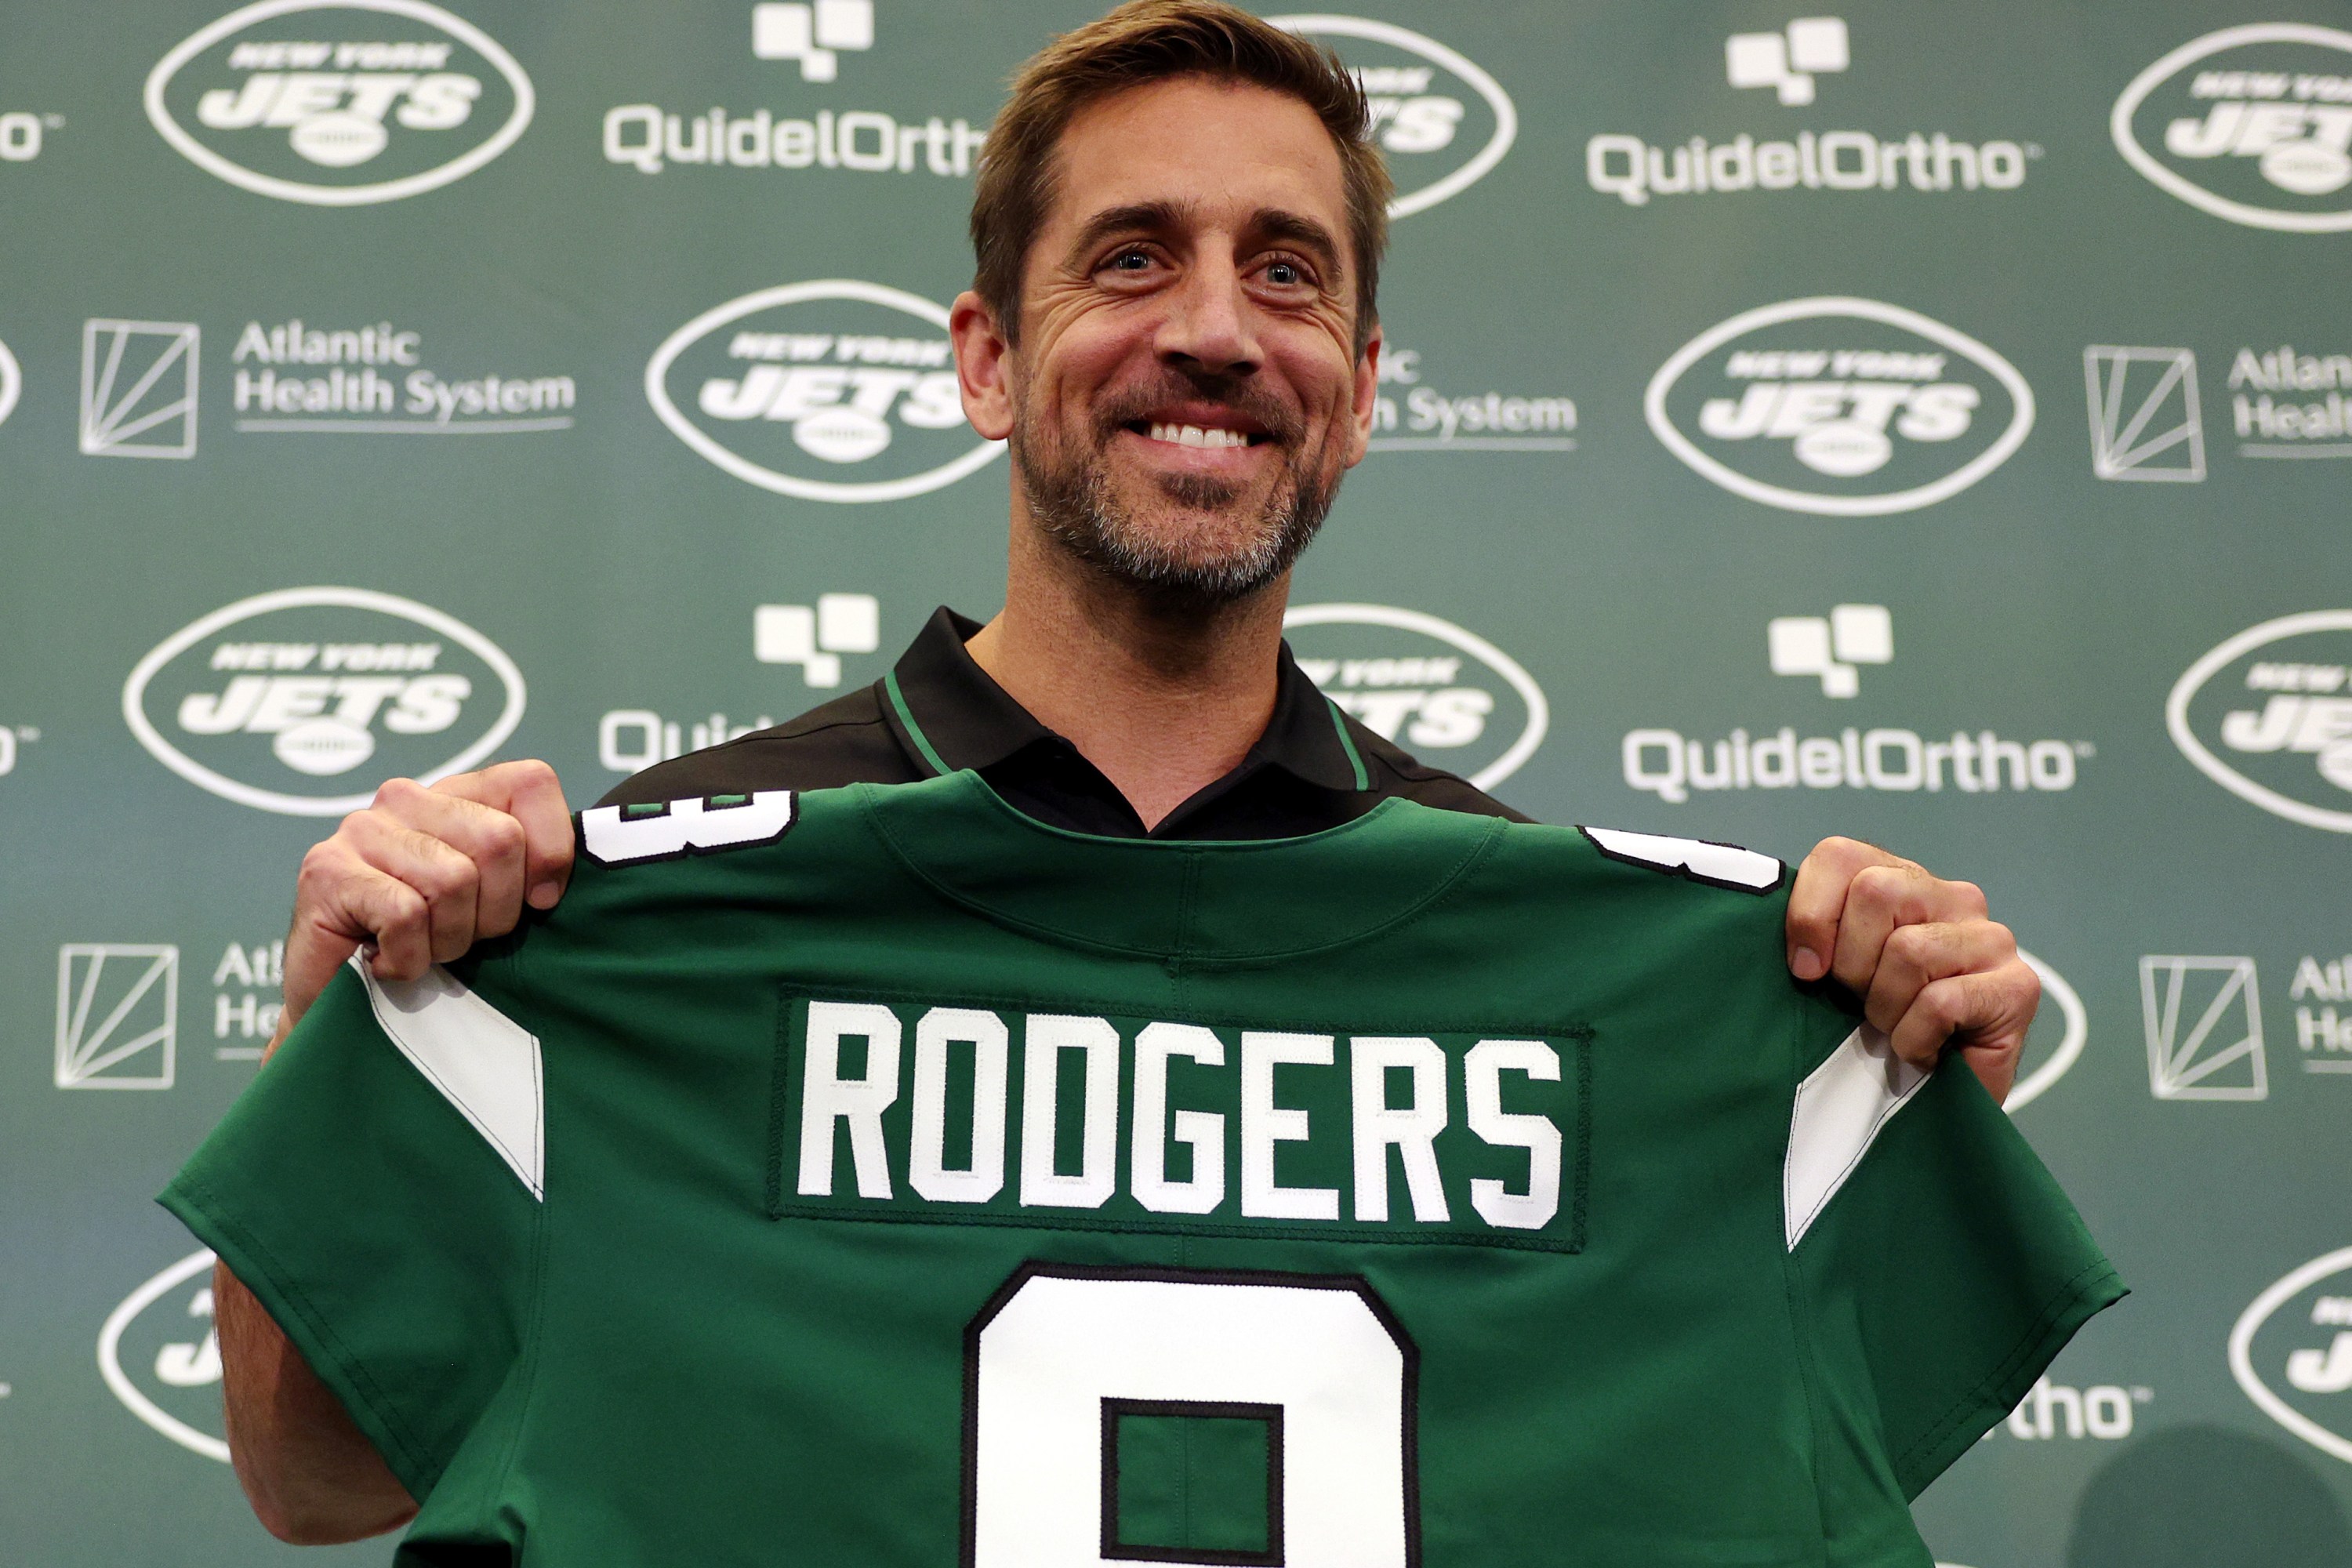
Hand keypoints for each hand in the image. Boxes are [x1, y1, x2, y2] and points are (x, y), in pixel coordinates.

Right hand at [272, 761, 573, 1052]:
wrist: (343, 1005)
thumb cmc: (428, 952)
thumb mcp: (495, 905)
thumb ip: (531, 873)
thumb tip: (554, 887)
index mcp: (457, 796)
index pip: (531, 782)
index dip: (551, 850)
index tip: (538, 902)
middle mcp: (406, 798)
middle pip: (500, 840)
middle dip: (496, 911)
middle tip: (461, 937)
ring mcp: (362, 829)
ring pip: (454, 880)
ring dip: (448, 940)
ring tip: (421, 949)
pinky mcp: (326, 870)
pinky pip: (406, 913)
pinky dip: (408, 956)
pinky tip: (389, 961)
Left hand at [1785, 837, 2036, 1103]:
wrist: (1933, 1104)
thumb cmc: (1877, 1033)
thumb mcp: (1831, 976)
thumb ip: (1814, 939)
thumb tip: (1801, 957)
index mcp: (1901, 881)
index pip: (1841, 855)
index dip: (1810, 914)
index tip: (1805, 970)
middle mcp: (1953, 898)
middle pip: (1876, 892)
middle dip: (1852, 963)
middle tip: (1863, 1004)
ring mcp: (1991, 939)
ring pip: (1909, 950)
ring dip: (1886, 1009)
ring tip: (1897, 1029)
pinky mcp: (2019, 987)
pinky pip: (1940, 1003)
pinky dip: (1916, 1038)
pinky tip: (1926, 1050)